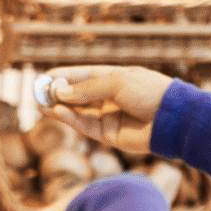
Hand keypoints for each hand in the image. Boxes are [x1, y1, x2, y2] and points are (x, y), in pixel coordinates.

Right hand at [40, 65, 172, 154]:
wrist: (172, 119)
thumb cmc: (150, 93)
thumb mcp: (117, 83)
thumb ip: (88, 89)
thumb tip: (61, 93)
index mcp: (114, 78)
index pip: (83, 76)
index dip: (64, 76)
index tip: (44, 77)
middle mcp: (109, 97)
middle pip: (77, 95)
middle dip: (57, 94)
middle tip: (37, 93)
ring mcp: (108, 116)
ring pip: (77, 112)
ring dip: (59, 108)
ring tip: (41, 104)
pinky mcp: (108, 134)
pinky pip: (84, 126)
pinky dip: (70, 119)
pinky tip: (57, 112)